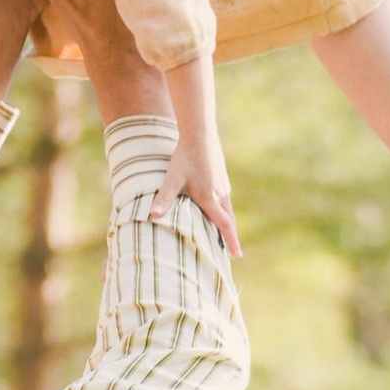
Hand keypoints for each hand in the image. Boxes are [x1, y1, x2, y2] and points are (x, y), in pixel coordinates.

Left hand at [150, 112, 239, 255]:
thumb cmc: (185, 157)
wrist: (200, 134)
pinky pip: (225, 200)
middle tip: (231, 254)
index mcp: (210, 198)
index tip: (237, 256)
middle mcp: (221, 194)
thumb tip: (151, 216)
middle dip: (229, 237)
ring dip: (226, 224)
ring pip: (227, 210)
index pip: (224, 225)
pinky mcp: (222, 178)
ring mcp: (223, 186)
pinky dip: (223, 211)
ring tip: (224, 236)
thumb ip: (163, 199)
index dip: (231, 241)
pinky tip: (216, 211)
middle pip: (228, 221)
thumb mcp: (172, 179)